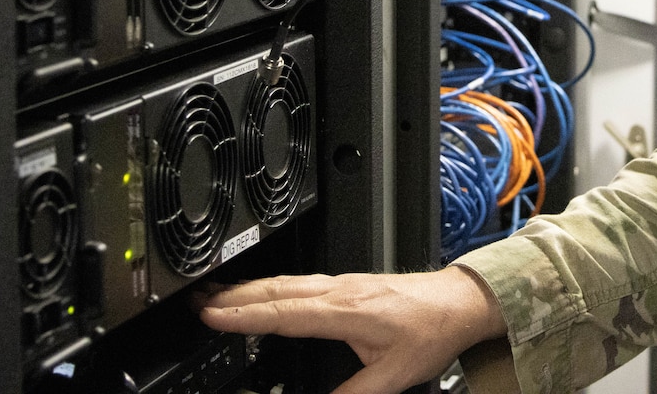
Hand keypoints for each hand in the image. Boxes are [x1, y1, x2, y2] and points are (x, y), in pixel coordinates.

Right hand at [197, 266, 507, 393]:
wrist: (459, 302)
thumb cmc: (432, 330)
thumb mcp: (394, 375)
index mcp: (345, 310)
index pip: (284, 312)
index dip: (245, 315)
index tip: (212, 316)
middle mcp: (340, 292)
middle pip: (277, 290)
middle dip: (234, 295)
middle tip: (197, 302)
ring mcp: (344, 284)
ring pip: (287, 283)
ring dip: (249, 288)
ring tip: (217, 294)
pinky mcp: (348, 285)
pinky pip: (300, 282)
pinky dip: (272, 287)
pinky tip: (263, 293)